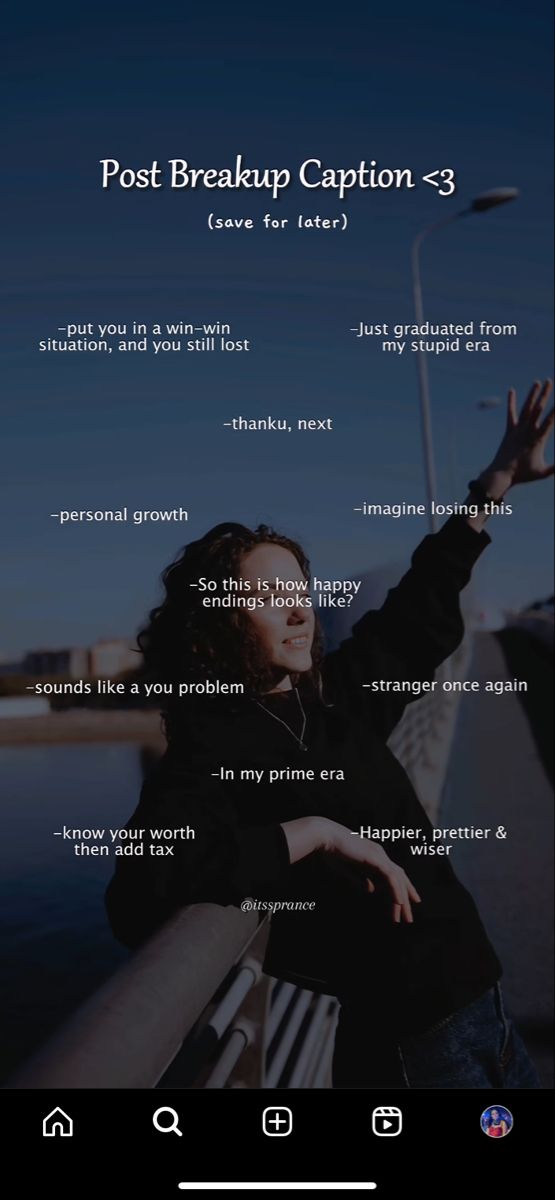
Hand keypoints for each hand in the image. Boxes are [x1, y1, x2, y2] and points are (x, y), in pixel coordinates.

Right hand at [319, 818, 420, 923]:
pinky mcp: (375, 858)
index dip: (400, 890)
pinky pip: (391, 877)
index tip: (403, 906)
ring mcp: (379, 856)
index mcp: (374, 856)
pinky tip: (399, 903)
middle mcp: (380, 855)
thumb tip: (372, 890)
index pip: (393, 875)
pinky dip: (396, 891)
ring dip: (402, 900)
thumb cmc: (332, 852)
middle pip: (399, 879)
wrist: (325, 836)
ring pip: (398, 880)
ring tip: (405, 917)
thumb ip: (360, 880)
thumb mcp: (348, 871)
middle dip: (406, 898)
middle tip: (408, 918)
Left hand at [479, 379, 553, 496]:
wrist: (501, 474)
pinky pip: (510, 414)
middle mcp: (528, 431)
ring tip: (537, 382)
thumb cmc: (523, 475)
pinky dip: (511, 402)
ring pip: (526, 408)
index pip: (550, 421)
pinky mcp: (509, 430)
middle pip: (538, 408)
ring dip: (532, 394)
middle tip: (549, 380)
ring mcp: (518, 429)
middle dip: (545, 394)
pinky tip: (511, 391)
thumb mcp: (543, 472)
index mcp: (538, 439)